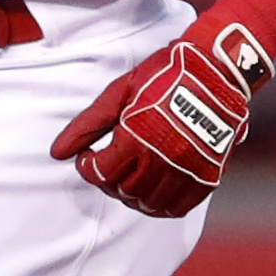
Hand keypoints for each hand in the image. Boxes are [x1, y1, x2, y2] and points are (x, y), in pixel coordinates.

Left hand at [51, 19, 275, 216]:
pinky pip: (178, 207)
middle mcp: (163, 160)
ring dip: (133, 195)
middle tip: (110, 164)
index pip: (101, 173)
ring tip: (131, 176)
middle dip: (109, 181)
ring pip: (149, 204)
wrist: (218, 68)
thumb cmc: (166, 74)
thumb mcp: (120, 92)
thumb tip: (57, 152)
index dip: (88, 168)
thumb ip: (88, 124)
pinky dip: (161, 206)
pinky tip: (153, 190)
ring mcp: (188, 170)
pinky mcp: (208, 175)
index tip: (89, 158)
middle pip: (123, 191)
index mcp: (138, 138)